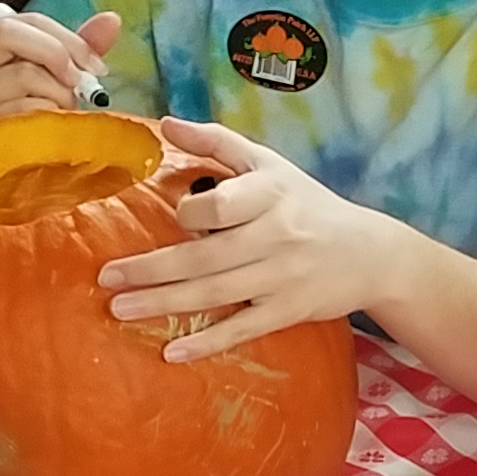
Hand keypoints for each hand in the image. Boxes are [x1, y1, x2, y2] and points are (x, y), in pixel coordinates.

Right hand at [0, 5, 122, 219]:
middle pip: (12, 33)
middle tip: (84, 84)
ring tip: (60, 113)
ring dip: (58, 95)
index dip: (67, 37)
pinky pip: (24, 113)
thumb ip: (75, 46)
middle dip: (58, 55)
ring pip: (24, 74)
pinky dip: (48, 119)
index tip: (96, 65)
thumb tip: (112, 20)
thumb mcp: (45, 72)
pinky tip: (47, 130)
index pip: (25, 20)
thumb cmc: (15, 111)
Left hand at [98, 117, 407, 360]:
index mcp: (270, 193)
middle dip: (152, 268)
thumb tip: (165, 123)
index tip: (176, 216)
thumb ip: (217, 142)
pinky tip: (172, 352)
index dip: (191, 211)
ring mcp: (282, 278)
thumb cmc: (307, 203)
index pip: (219, 205)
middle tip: (106, 276)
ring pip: (216, 292)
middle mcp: (276, 235)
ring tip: (120, 308)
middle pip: (206, 255)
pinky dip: (207, 342)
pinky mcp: (288, 312)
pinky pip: (242, 329)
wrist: (370, 253)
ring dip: (165, 302)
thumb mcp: (269, 164)